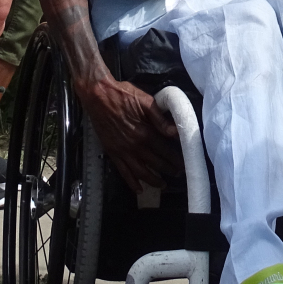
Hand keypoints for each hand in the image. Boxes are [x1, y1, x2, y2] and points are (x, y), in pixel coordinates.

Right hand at [81, 76, 179, 190]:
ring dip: (153, 180)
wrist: (98, 95)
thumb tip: (175, 132)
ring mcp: (123, 151)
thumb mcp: (145, 101)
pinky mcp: (112, 152)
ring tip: (162, 184)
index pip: (165, 150)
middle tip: (178, 174)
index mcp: (145, 132)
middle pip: (156, 163)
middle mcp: (135, 145)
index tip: (184, 164)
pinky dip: (131, 182)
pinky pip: (123, 171)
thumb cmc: (122, 94)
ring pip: (141, 172)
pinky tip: (138, 189)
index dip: (176, 159)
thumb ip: (160, 118)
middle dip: (168, 170)